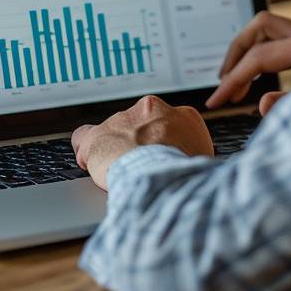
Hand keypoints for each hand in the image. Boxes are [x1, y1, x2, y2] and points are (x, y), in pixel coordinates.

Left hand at [72, 95, 213, 190]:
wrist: (163, 180)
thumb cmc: (187, 177)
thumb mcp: (205, 163)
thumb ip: (194, 155)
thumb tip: (196, 165)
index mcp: (183, 116)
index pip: (172, 126)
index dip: (165, 146)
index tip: (163, 160)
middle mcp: (152, 111)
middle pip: (142, 127)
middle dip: (142, 147)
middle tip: (145, 172)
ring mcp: (124, 120)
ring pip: (116, 134)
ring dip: (118, 153)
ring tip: (123, 177)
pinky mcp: (98, 135)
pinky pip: (85, 137)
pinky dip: (86, 150)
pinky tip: (91, 164)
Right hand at [205, 11, 290, 115]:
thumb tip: (261, 105)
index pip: (259, 57)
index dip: (233, 80)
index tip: (217, 101)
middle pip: (261, 27)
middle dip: (236, 53)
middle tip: (225, 83)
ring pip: (272, 31)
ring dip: (250, 51)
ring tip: (238, 81)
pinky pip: (286, 43)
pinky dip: (267, 56)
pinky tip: (262, 77)